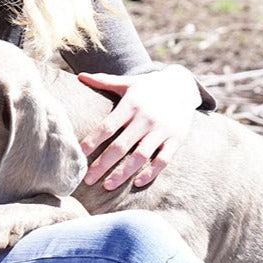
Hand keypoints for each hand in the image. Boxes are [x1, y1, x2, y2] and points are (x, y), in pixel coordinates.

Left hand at [78, 65, 200, 188]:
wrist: (181, 85)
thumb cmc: (148, 87)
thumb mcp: (127, 82)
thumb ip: (104, 81)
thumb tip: (81, 76)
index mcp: (131, 105)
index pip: (108, 126)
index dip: (94, 140)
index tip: (80, 153)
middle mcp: (145, 119)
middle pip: (121, 145)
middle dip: (103, 164)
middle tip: (88, 179)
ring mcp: (162, 130)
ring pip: (140, 156)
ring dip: (123, 173)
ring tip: (107, 185)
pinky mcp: (176, 139)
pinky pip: (164, 160)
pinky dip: (152, 172)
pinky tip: (138, 183)